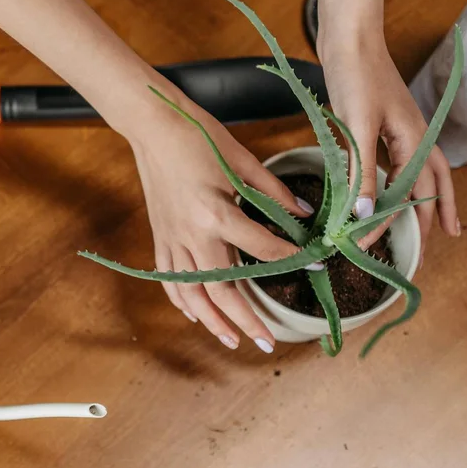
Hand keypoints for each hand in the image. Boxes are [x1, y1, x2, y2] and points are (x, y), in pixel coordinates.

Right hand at [121, 88, 314, 351]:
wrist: (152, 125)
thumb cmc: (198, 135)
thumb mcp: (242, 160)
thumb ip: (273, 192)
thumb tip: (304, 213)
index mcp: (216, 213)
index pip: (262, 248)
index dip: (291, 259)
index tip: (314, 267)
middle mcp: (193, 235)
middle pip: (222, 289)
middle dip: (246, 319)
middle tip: (268, 342)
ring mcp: (173, 239)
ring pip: (193, 294)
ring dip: (213, 322)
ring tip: (233, 341)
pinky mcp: (160, 238)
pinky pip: (170, 280)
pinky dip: (183, 301)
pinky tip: (197, 316)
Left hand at [317, 0, 460, 258]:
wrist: (349, 40)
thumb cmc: (357, 76)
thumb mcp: (357, 126)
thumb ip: (361, 171)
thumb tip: (363, 214)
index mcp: (414, 142)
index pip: (409, 195)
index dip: (390, 223)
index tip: (366, 245)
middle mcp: (414, 139)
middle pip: (433, 187)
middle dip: (433, 218)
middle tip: (428, 250)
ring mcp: (401, 133)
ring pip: (420, 176)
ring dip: (424, 203)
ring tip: (429, 228)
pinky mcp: (384, 127)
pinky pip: (398, 163)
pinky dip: (398, 184)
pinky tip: (390, 195)